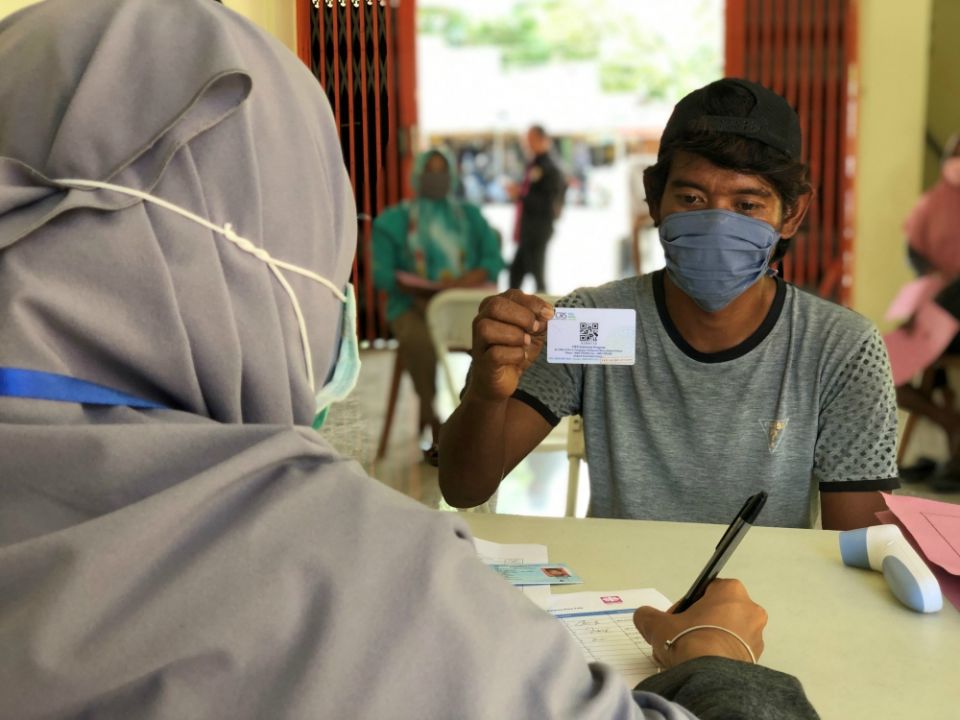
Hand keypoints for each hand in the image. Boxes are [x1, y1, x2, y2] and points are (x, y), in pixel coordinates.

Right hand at [468, 290, 553, 401]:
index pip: (512, 294)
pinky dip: (514, 354)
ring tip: (525, 343)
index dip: (533, 303)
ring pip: (489, 328)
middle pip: (496, 306)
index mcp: (494, 308)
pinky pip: (496, 353)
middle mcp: (481, 320)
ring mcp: (479, 341)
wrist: (500, 381)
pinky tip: (521, 357)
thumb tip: (548, 313)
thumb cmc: (514, 352)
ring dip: (515, 335)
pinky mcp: (482, 361)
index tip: (549, 314)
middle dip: (522, 316)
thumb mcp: (532, 333)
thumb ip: (540, 321)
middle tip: (535, 329)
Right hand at [633, 579, 766, 668]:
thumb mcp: (658, 625)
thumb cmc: (690, 642)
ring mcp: (756, 636)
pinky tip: (702, 666)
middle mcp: (750, 610)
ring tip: (690, 655)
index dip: (688, 605)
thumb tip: (644, 617)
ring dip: (709, 640)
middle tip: (681, 637)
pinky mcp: (756, 658)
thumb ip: (648, 615)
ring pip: (727, 633)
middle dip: (700, 623)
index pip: (706, 590)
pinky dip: (719, 657)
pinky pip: (734, 652)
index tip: (677, 619)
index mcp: (731, 591)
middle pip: (718, 611)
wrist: (709, 678)